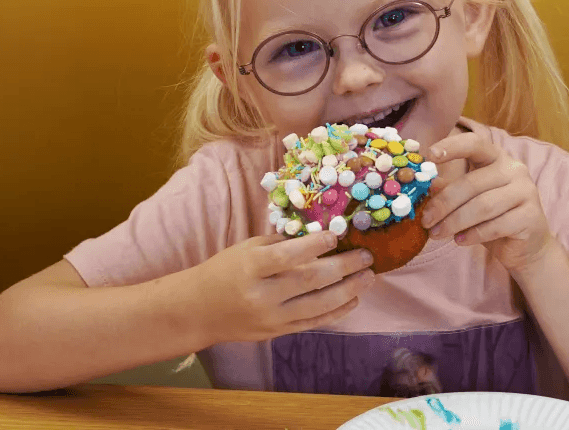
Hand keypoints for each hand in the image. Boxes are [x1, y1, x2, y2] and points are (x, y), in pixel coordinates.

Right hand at [194, 231, 374, 343]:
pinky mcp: (278, 332)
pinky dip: (337, 312)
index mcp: (250, 267)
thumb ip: (281, 244)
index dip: (313, 246)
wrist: (200, 310)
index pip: (286, 257)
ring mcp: (271, 318)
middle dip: (343, 267)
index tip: (336, 236)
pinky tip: (354, 299)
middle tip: (366, 256)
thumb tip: (321, 236)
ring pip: (317, 305)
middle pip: (309, 281)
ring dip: (348, 290)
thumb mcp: (247, 248)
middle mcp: (261, 295)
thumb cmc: (226, 270)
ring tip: (368, 276)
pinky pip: (314, 322)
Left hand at [421, 132, 554, 272]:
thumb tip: (425, 184)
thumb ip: (450, 189)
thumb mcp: (468, 201)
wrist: (527, 246)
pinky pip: (496, 225)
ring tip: (437, 234)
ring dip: (454, 222)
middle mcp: (514, 170)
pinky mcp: (531, 217)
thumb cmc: (493, 218)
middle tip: (425, 221)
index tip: (430, 155)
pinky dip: (473, 235)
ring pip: (482, 206)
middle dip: (444, 204)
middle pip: (472, 183)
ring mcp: (526, 192)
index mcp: (497, 158)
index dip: (452, 147)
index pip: (475, 144)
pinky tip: (460, 241)